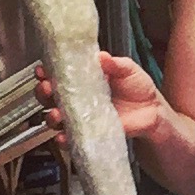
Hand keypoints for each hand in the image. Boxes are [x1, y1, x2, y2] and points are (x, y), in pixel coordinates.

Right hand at [36, 51, 170, 145]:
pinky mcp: (87, 132)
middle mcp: (76, 97)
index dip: (46, 71)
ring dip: (51, 115)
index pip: (58, 72)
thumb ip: (115, 64)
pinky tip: (64, 136)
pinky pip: (70, 137)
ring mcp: (80, 116)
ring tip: (57, 113)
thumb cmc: (137, 88)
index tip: (43, 70)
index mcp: (82, 77)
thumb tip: (101, 56)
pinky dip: (64, 138)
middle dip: (43, 91)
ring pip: (55, 116)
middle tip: (47, 88)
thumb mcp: (128, 70)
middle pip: (49, 95)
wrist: (152, 113)